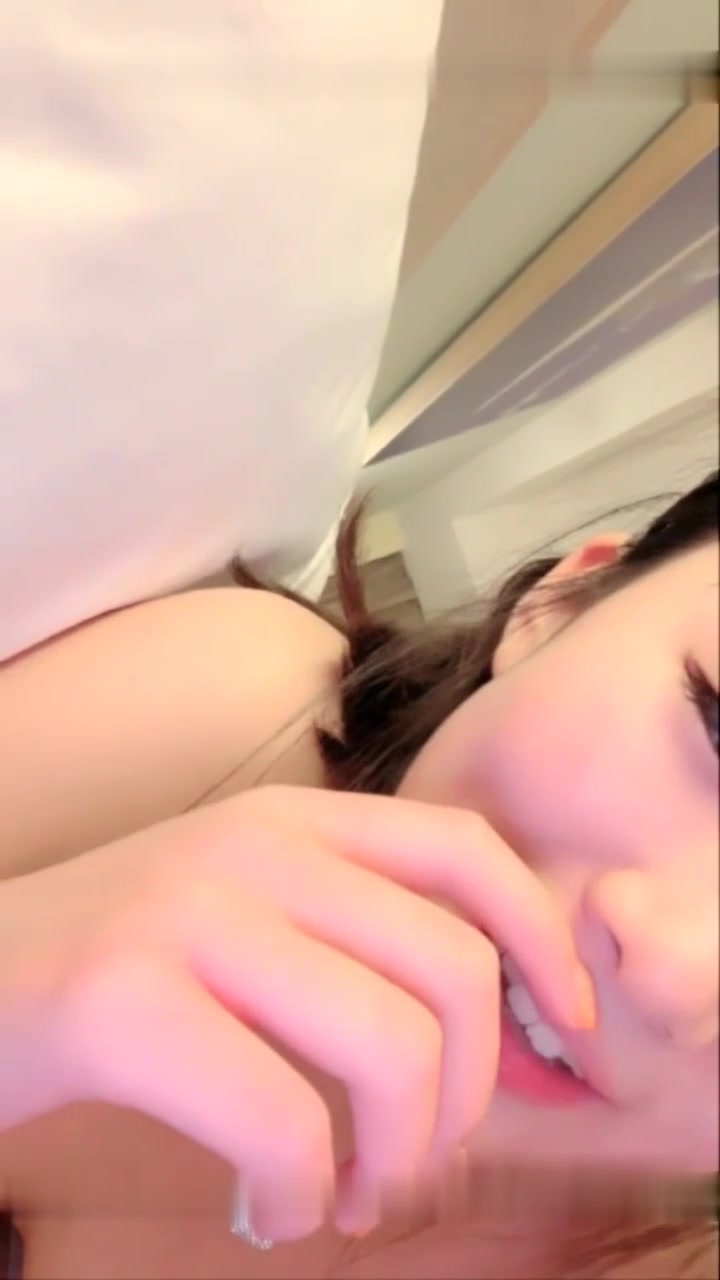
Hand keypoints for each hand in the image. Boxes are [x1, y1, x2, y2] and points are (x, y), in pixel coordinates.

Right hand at [0, 786, 592, 1240]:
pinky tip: (266, 1208)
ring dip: (391, 1161)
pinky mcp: (123, 1004)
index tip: (563, 1033)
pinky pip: (284, 1125)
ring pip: (390, 1048)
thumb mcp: (244, 912)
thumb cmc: (115, 965)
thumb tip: (490, 1034)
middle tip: (406, 1165)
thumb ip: (349, 936)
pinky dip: (301, 1196)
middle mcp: (251, 848)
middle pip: (452, 971)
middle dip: (463, 1102)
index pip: (465, 849)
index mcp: (291, 821)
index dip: (540, 941)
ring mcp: (187, 917)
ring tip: (343, 1197)